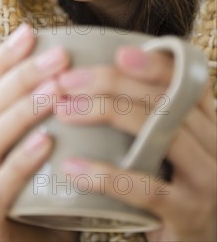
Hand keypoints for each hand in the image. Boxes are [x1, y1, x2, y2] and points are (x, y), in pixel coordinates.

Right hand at [0, 24, 76, 241]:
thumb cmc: (53, 201)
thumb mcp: (51, 152)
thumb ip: (54, 117)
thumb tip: (83, 67)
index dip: (5, 58)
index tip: (30, 31)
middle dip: (21, 77)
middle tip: (58, 56)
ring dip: (22, 111)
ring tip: (55, 90)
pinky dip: (21, 162)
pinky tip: (47, 141)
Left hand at [55, 45, 215, 241]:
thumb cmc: (174, 186)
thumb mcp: (171, 145)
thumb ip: (151, 113)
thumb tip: (103, 72)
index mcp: (208, 122)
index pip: (186, 79)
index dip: (154, 63)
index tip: (117, 52)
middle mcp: (213, 144)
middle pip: (163, 98)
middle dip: (111, 82)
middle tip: (67, 81)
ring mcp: (205, 180)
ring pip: (157, 131)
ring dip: (105, 112)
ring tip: (64, 110)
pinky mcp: (188, 213)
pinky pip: (145, 189)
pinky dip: (106, 175)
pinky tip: (72, 167)